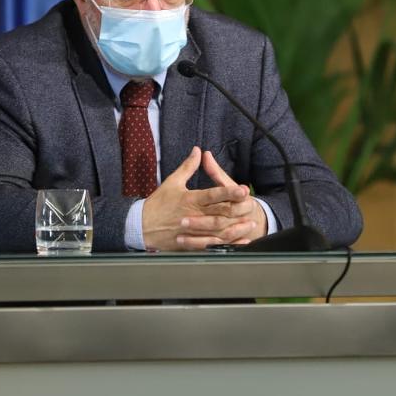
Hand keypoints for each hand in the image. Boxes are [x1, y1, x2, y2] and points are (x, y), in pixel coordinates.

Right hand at [140, 147, 264, 250]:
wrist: (141, 226)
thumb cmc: (158, 204)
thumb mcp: (172, 182)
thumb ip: (188, 167)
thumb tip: (198, 151)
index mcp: (190, 199)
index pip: (212, 195)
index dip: (229, 192)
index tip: (243, 189)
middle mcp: (193, 215)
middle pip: (220, 213)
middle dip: (238, 209)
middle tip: (253, 205)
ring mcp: (193, 231)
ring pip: (219, 230)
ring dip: (237, 227)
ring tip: (251, 223)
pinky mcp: (192, 243)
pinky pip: (213, 244)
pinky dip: (227, 244)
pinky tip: (239, 241)